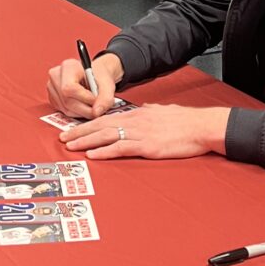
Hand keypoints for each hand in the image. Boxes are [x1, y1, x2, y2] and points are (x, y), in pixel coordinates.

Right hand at [46, 53, 122, 118]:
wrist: (95, 75)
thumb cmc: (99, 76)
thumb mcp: (107, 84)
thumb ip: (105, 98)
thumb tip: (96, 112)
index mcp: (68, 66)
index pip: (69, 88)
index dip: (84, 98)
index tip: (96, 100)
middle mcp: (56, 76)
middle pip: (67, 100)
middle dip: (85, 109)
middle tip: (97, 108)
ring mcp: (52, 87)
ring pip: (66, 109)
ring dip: (82, 112)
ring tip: (92, 106)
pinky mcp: (53, 98)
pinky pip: (64, 112)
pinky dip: (77, 113)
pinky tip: (84, 105)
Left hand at [59, 104, 229, 159]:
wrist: (202, 126)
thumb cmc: (186, 121)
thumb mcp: (164, 111)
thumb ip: (151, 112)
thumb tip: (145, 111)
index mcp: (138, 114)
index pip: (106, 118)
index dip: (88, 124)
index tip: (74, 129)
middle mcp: (135, 121)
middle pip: (101, 125)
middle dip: (79, 132)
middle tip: (63, 138)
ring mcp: (140, 133)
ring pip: (106, 135)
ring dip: (85, 141)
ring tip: (70, 146)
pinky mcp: (147, 145)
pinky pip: (120, 148)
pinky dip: (104, 151)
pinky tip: (92, 155)